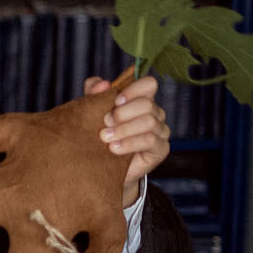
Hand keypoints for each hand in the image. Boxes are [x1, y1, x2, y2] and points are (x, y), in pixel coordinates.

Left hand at [85, 68, 169, 204]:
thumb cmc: (99, 136)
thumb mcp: (92, 113)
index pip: (149, 84)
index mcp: (140, 100)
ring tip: (105, 138)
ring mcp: (160, 131)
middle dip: (122, 113)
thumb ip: (93, 94)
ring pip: (149, 121)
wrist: (103, 168)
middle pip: (147, 104)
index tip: (115, 100)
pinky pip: (150, 140)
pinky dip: (129, 143)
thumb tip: (102, 83)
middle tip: (104, 122)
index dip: (133, 89)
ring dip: (124, 129)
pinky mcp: (161, 149)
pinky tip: (114, 149)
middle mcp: (154, 113)